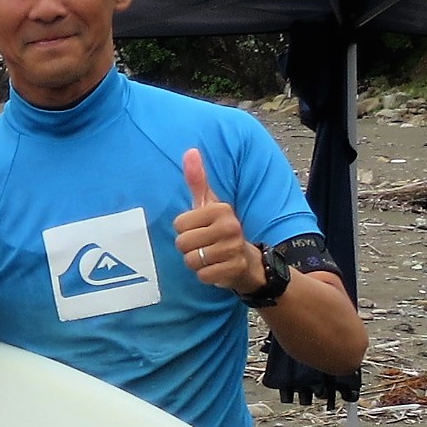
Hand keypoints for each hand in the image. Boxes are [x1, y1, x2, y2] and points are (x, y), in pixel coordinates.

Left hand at [172, 148, 265, 294]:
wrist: (247, 260)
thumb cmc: (221, 228)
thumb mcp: (209, 203)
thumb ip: (197, 179)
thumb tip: (190, 151)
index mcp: (220, 209)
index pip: (179, 224)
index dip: (184, 229)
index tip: (200, 229)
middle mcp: (230, 227)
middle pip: (182, 243)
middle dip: (189, 248)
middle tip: (204, 245)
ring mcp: (233, 249)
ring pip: (191, 260)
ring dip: (196, 262)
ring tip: (210, 256)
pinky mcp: (234, 269)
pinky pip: (203, 275)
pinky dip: (206, 275)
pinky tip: (216, 268)